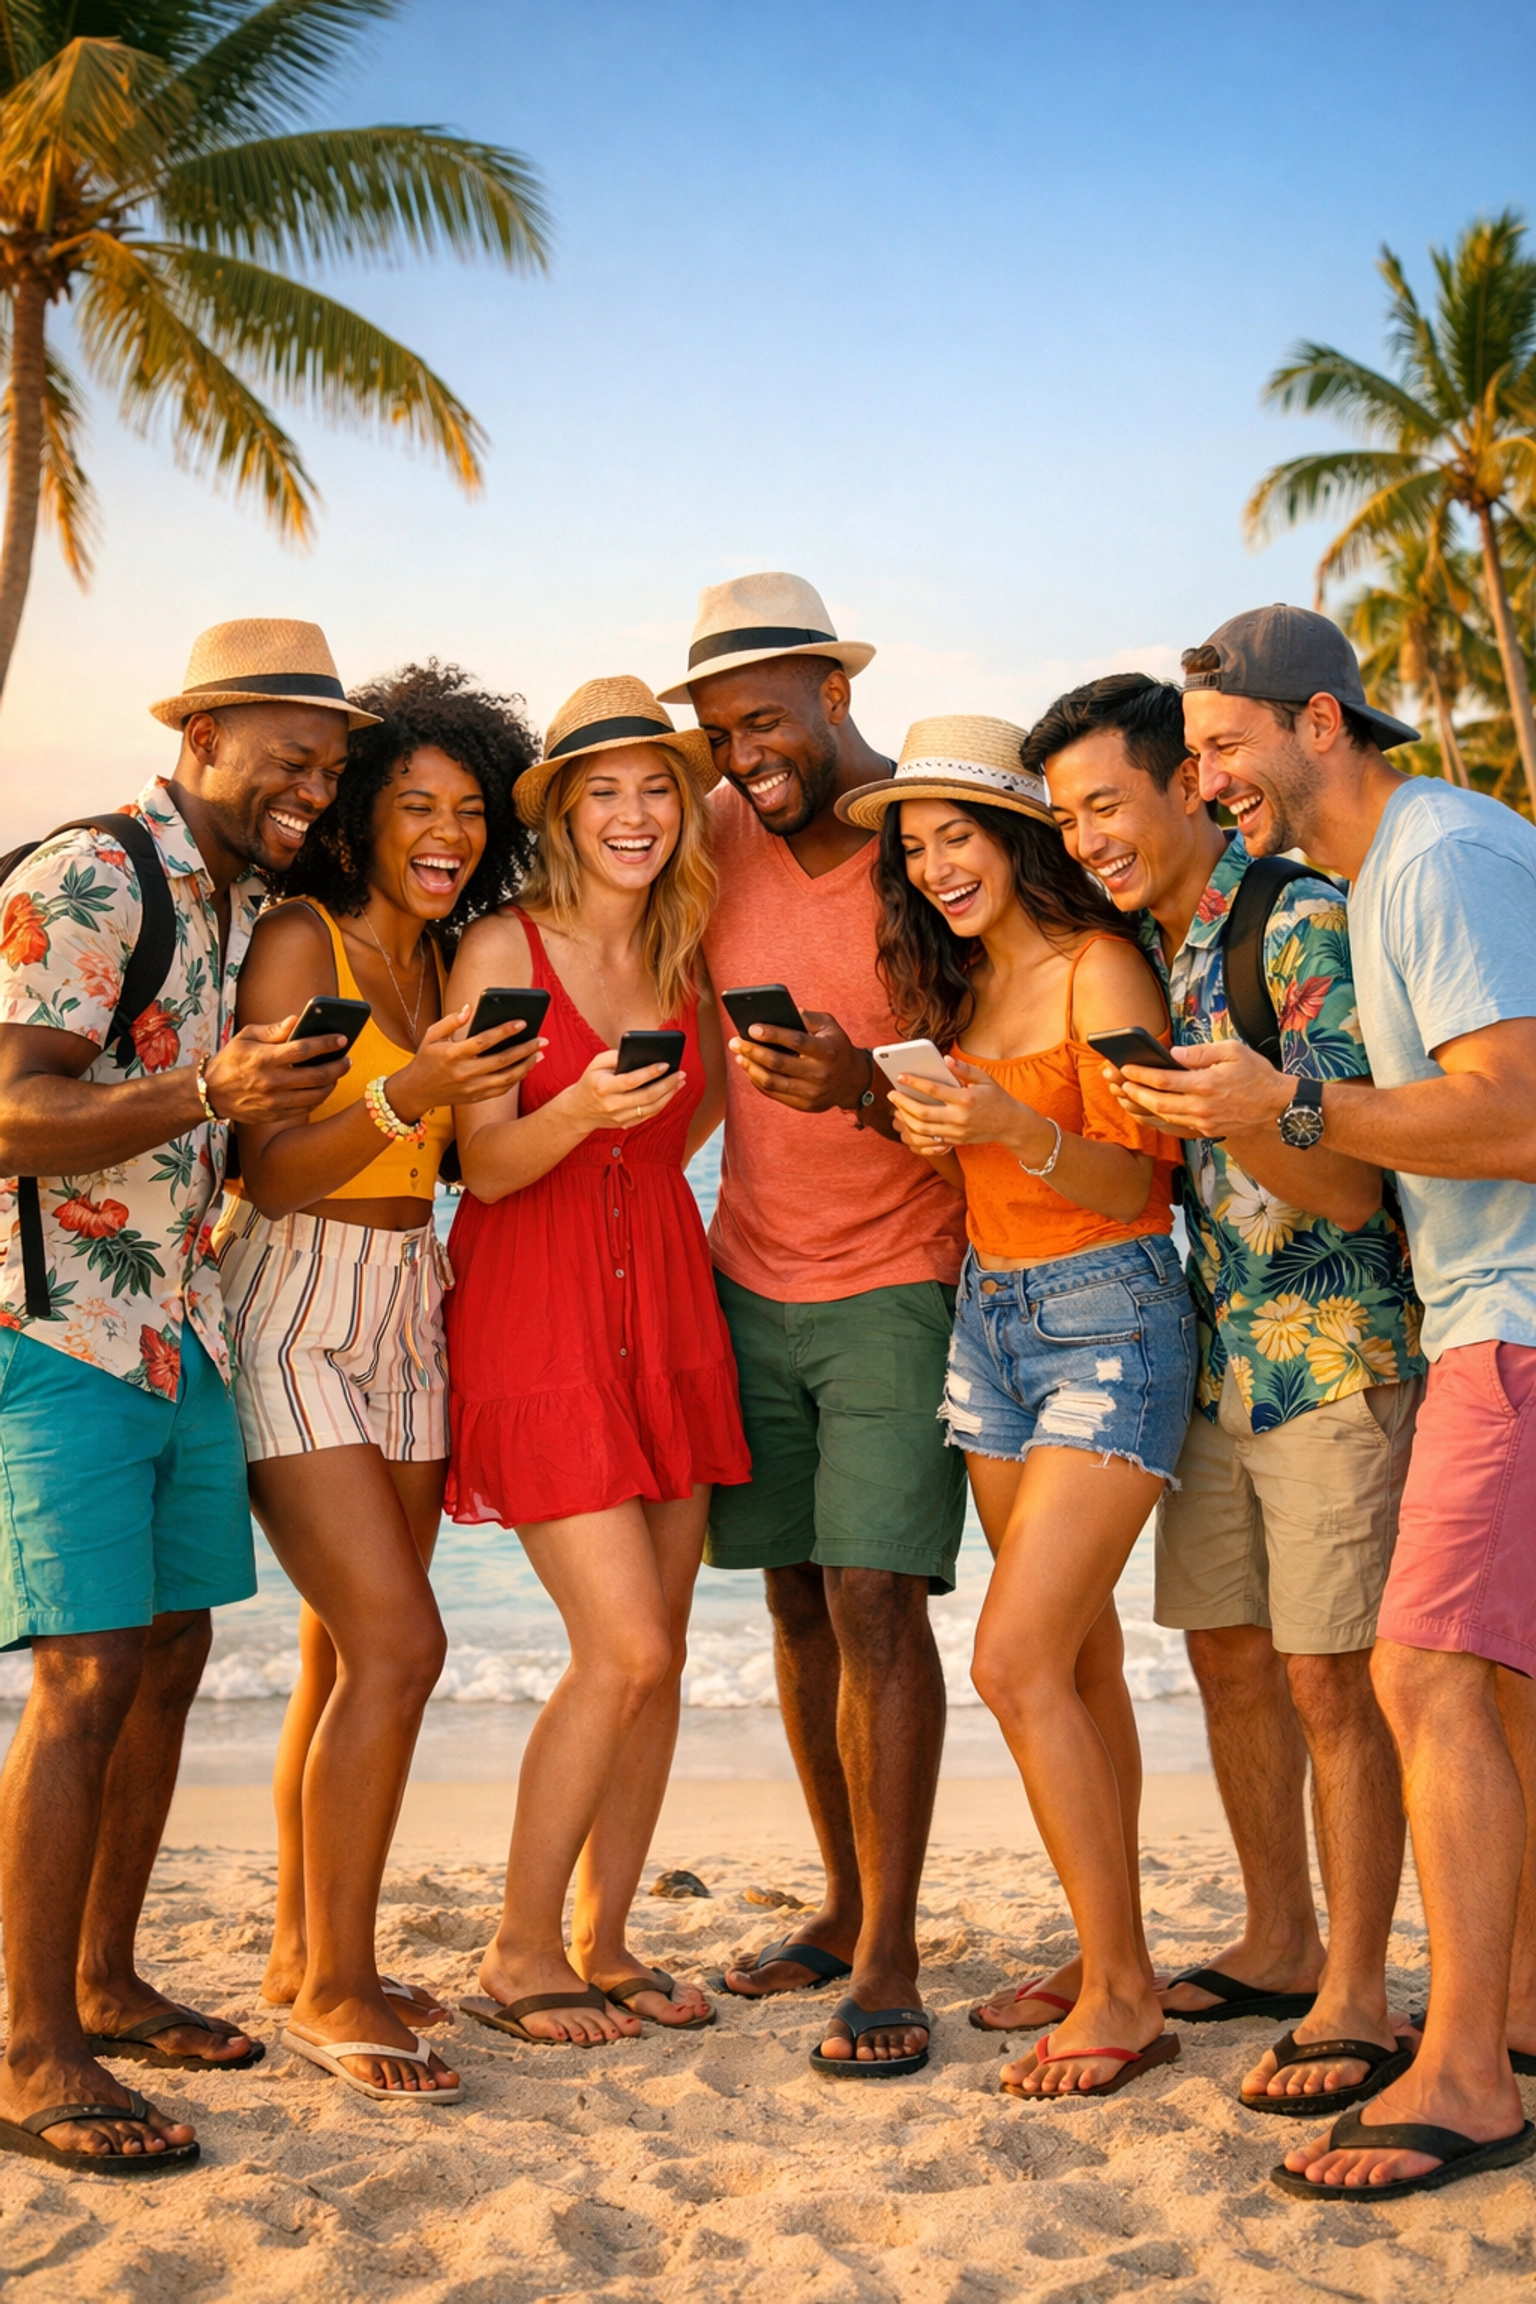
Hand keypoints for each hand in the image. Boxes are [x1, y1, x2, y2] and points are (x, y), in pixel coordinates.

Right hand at [201, 1018, 351, 1124]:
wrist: (210, 1093)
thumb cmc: (231, 1059)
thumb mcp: (245, 1037)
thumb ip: (273, 1030)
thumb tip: (297, 1020)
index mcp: (263, 1058)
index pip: (303, 1049)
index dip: (326, 1044)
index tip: (342, 1038)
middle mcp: (270, 1081)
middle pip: (316, 1075)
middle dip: (338, 1066)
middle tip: (347, 1060)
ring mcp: (273, 1101)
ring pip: (315, 1095)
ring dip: (332, 1084)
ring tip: (337, 1074)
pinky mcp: (274, 1115)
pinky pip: (305, 1109)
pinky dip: (318, 1098)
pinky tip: (322, 1088)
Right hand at [387, 1007, 545, 1119]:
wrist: (416, 1091)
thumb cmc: (426, 1059)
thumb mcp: (431, 1035)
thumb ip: (451, 1021)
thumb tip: (469, 1009)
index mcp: (452, 1054)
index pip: (484, 1041)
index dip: (505, 1031)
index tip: (523, 1022)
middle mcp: (464, 1073)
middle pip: (502, 1061)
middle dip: (526, 1049)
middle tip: (543, 1040)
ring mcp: (471, 1088)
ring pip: (507, 1078)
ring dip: (526, 1066)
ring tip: (539, 1054)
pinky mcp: (476, 1098)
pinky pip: (502, 1089)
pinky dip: (517, 1078)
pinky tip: (526, 1067)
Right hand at [556, 1048, 687, 1133]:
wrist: (578, 1111)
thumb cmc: (591, 1081)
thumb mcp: (595, 1064)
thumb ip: (614, 1055)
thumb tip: (639, 1052)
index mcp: (603, 1088)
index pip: (631, 1081)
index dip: (649, 1073)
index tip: (665, 1064)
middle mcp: (612, 1105)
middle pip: (646, 1096)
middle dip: (667, 1084)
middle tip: (681, 1073)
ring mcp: (620, 1117)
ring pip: (651, 1108)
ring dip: (669, 1095)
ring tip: (680, 1081)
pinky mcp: (626, 1124)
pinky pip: (649, 1115)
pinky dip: (663, 1103)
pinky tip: (671, 1092)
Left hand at [727, 1010, 872, 1113]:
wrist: (853, 1081)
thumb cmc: (836, 1046)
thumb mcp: (829, 1026)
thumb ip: (807, 1017)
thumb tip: (779, 1012)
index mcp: (827, 1051)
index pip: (796, 1041)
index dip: (772, 1034)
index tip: (751, 1028)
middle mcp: (820, 1074)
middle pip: (778, 1063)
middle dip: (753, 1051)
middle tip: (735, 1042)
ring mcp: (812, 1092)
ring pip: (772, 1081)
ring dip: (751, 1068)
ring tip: (739, 1056)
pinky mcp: (805, 1105)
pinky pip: (774, 1093)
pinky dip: (758, 1081)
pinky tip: (750, 1069)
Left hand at [888, 1057, 1057, 1162]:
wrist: (1010, 1124)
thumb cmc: (996, 1098)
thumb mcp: (984, 1078)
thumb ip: (964, 1069)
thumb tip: (945, 1060)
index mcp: (965, 1099)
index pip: (934, 1090)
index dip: (914, 1082)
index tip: (900, 1076)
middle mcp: (959, 1118)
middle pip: (922, 1113)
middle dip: (903, 1103)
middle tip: (891, 1095)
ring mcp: (956, 1132)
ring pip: (923, 1130)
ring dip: (906, 1119)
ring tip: (897, 1109)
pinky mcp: (955, 1141)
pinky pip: (930, 1140)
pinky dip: (916, 1133)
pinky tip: (908, 1123)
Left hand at [1113, 1039, 1292, 1138]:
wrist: (1278, 1107)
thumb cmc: (1257, 1075)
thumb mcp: (1233, 1051)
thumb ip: (1201, 1052)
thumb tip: (1172, 1054)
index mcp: (1206, 1084)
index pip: (1164, 1080)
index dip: (1140, 1074)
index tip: (1124, 1066)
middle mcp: (1201, 1107)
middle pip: (1156, 1102)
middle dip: (1132, 1091)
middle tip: (1115, 1081)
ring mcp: (1203, 1123)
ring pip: (1162, 1116)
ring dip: (1139, 1106)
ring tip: (1122, 1095)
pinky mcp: (1206, 1132)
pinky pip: (1173, 1127)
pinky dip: (1155, 1120)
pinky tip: (1144, 1112)